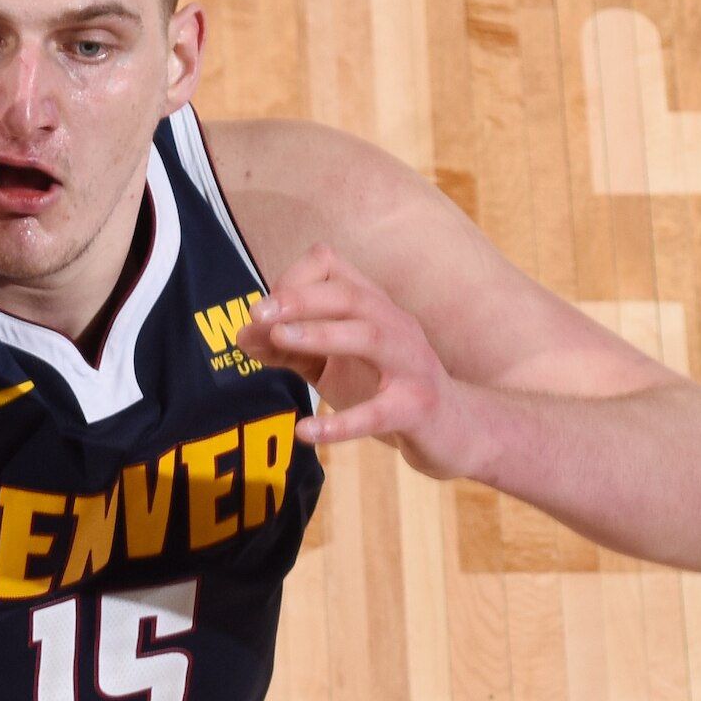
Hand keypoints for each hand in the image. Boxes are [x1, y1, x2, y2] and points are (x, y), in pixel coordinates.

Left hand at [244, 244, 480, 471]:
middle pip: (350, 295)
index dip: (293, 282)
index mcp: (374, 309)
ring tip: (281, 341)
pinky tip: (306, 432)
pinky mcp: (418, 408)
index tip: (264, 312)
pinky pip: (379, 413)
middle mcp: (395, 326)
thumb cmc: (389, 389)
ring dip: (322, 334)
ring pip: (371, 336)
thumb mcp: (335, 365)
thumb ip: (291, 349)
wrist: (457, 433)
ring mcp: (411, 365)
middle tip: (258, 314)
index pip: (332, 267)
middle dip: (301, 298)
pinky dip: (341, 423)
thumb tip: (243, 335)